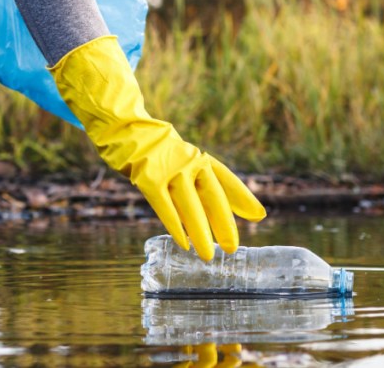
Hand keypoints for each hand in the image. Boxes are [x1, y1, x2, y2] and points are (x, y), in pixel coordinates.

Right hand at [49, 36, 265, 260]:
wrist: (125, 129)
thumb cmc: (160, 154)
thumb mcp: (186, 162)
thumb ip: (211, 184)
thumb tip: (244, 208)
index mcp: (200, 158)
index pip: (226, 180)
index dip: (242, 198)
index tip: (259, 216)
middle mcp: (188, 162)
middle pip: (212, 196)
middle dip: (223, 224)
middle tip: (232, 247)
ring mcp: (168, 169)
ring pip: (189, 205)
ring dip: (200, 232)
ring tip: (208, 254)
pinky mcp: (147, 177)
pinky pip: (164, 205)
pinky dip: (175, 225)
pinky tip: (184, 243)